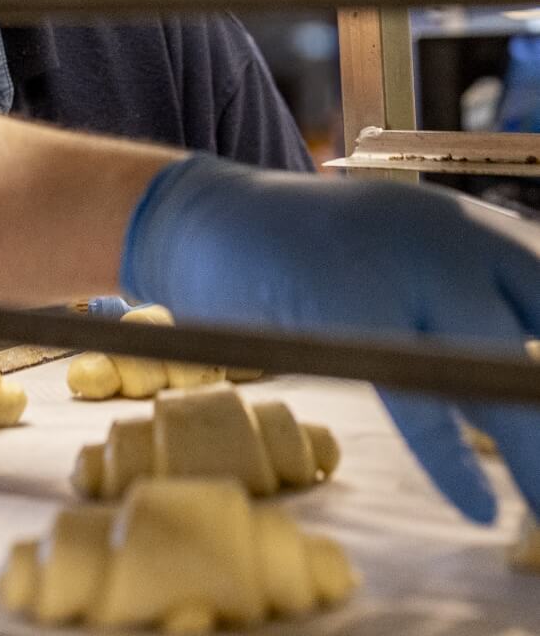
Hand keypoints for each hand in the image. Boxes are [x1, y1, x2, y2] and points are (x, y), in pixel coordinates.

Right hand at [121, 155, 539, 523]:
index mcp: (465, 223)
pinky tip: (478, 505)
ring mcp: (395, 270)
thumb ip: (467, 287)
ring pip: (493, 371)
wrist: (212, 213)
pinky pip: (415, 398)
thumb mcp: (404, 243)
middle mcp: (446, 238)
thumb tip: (526, 368)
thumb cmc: (312, 244)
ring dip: (532, 449)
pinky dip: (451, 461)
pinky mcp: (344, 307)